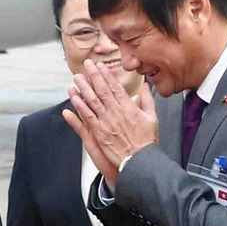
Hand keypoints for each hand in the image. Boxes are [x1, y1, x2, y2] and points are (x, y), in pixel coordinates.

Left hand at [65, 59, 157, 185]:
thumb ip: (147, 101)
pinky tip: (74, 98)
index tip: (100, 66)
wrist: (140, 161)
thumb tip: (144, 87)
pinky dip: (80, 106)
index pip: (115, 87)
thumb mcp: (152, 118)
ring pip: (92, 101)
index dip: (106, 75)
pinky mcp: (99, 133)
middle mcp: (116, 112)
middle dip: (93, 75)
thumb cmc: (146, 142)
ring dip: (83, 88)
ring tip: (77, 77)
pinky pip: (87, 117)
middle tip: (87, 65)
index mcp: (129, 108)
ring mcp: (106, 122)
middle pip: (102, 90)